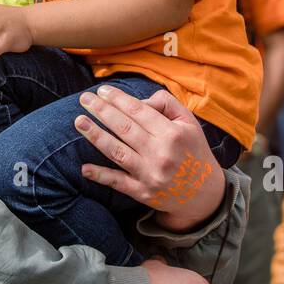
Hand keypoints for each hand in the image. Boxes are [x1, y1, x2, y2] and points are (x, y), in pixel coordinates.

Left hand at [73, 87, 224, 231]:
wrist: (204, 193)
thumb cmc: (193, 150)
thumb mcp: (189, 122)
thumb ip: (166, 104)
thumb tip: (138, 101)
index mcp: (173, 134)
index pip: (139, 111)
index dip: (118, 99)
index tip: (101, 90)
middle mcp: (162, 154)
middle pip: (124, 128)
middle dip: (101, 111)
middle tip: (84, 99)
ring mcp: (151, 175)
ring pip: (117, 152)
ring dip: (95, 136)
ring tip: (79, 121)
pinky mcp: (143, 193)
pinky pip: (118, 182)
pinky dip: (101, 175)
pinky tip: (84, 168)